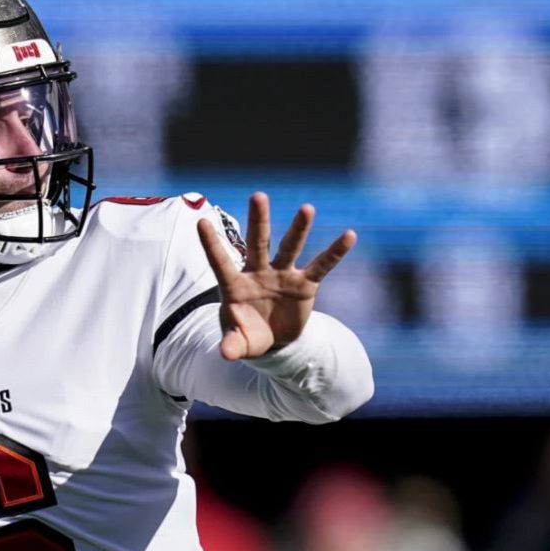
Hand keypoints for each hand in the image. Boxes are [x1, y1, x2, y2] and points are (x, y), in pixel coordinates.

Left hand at [196, 192, 355, 359]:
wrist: (273, 341)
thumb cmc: (247, 335)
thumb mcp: (238, 343)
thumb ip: (231, 345)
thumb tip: (225, 354)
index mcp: (235, 285)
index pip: (220, 261)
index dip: (211, 244)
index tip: (200, 222)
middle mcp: (258, 273)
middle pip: (257, 243)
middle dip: (258, 221)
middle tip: (259, 196)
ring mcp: (282, 275)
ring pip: (289, 247)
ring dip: (298, 229)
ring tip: (307, 209)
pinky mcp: (304, 284)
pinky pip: (321, 265)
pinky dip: (335, 252)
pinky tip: (349, 235)